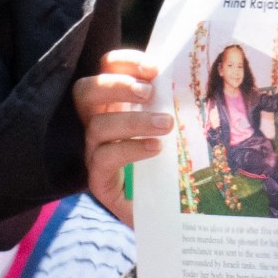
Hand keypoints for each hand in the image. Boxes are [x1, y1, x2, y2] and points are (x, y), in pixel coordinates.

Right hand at [74, 50, 168, 227]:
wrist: (167, 215)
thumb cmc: (169, 166)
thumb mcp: (172, 128)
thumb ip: (173, 103)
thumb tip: (192, 76)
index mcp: (113, 103)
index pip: (105, 70)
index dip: (123, 62)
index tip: (153, 67)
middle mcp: (97, 123)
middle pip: (85, 92)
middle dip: (116, 85)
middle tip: (149, 92)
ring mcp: (92, 152)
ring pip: (97, 126)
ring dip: (132, 120)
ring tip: (166, 124)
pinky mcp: (98, 181)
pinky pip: (104, 159)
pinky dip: (129, 149)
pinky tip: (154, 148)